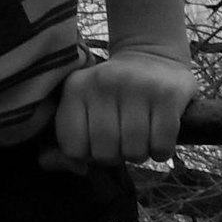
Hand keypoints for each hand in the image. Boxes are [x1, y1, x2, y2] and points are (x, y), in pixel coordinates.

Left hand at [41, 49, 196, 169]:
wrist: (154, 57)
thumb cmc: (114, 96)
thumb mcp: (84, 108)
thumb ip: (67, 141)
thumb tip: (54, 164)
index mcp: (76, 87)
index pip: (73, 148)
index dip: (87, 155)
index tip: (97, 141)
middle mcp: (103, 83)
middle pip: (104, 153)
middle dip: (116, 156)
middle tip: (122, 139)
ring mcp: (137, 87)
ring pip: (134, 152)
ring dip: (140, 154)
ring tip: (141, 135)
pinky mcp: (167, 95)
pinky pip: (161, 147)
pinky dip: (161, 152)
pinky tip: (159, 136)